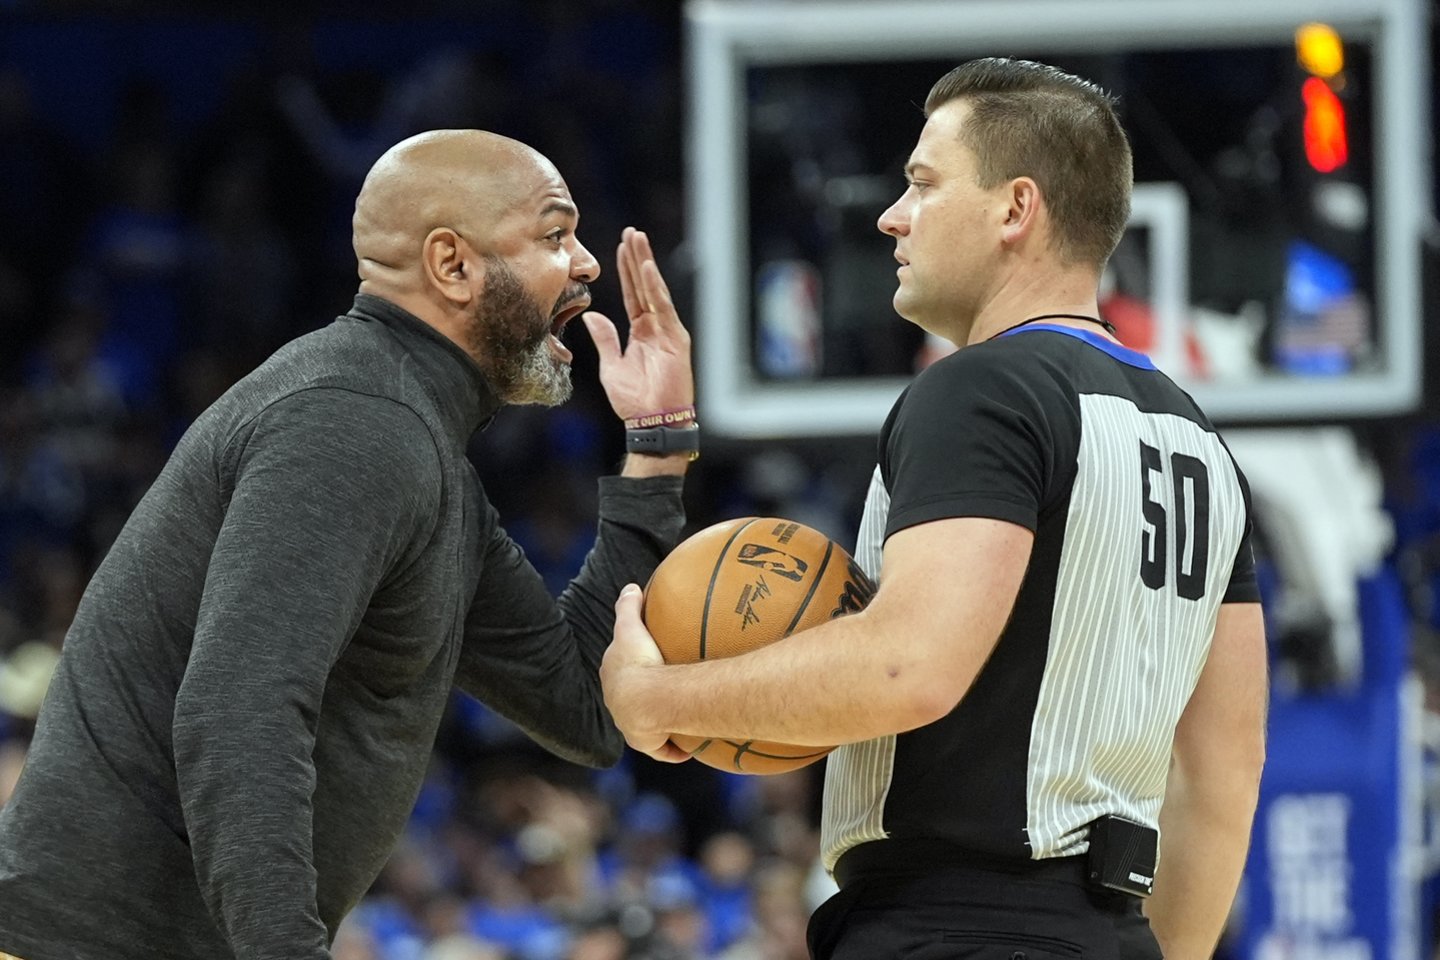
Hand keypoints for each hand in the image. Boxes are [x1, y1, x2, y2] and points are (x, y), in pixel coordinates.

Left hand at [581, 228, 693, 422]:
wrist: (651, 422)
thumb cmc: (634, 400)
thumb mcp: (611, 366)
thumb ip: (605, 338)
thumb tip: (592, 315)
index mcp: (641, 333)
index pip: (632, 294)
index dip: (626, 271)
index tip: (621, 247)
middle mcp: (656, 327)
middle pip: (644, 286)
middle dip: (636, 258)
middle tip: (631, 232)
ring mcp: (667, 331)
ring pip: (653, 289)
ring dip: (644, 263)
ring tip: (637, 239)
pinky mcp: (676, 338)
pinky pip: (662, 307)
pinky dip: (654, 286)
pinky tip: (646, 266)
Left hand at [600, 584, 688, 762]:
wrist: (644, 699)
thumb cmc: (636, 660)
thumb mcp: (630, 626)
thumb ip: (628, 605)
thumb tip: (631, 586)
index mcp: (613, 679)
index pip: (618, 671)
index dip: (629, 667)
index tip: (643, 663)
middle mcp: (618, 706)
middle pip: (632, 701)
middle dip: (644, 698)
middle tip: (664, 691)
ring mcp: (633, 727)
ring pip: (649, 726)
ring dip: (661, 725)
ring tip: (679, 719)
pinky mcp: (649, 744)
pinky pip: (666, 749)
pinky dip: (676, 749)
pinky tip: (688, 748)